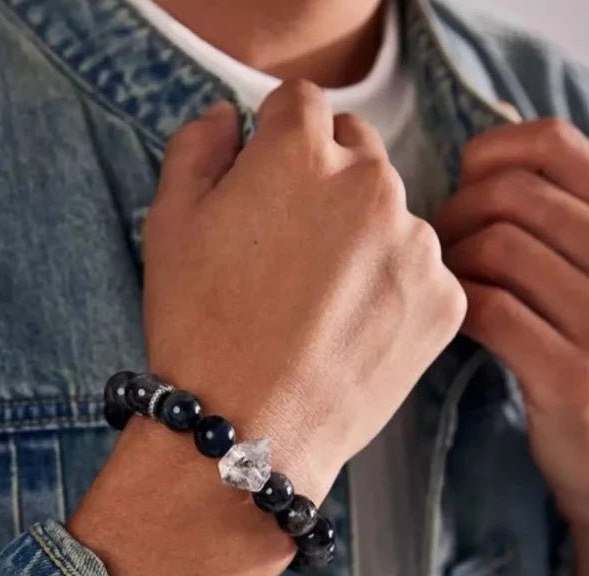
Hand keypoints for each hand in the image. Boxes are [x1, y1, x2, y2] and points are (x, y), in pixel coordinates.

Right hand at [70, 82, 464, 575]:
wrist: (248, 434)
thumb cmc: (198, 332)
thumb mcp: (167, 226)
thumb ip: (197, 147)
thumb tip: (230, 119)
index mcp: (300, 152)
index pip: (301, 104)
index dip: (275, 141)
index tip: (266, 183)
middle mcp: (371, 184)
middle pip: (355, 152)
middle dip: (323, 184)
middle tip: (288, 253)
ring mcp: (417, 244)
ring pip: (392, 216)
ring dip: (362, 239)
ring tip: (318, 304)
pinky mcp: (444, 301)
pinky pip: (421, 273)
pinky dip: (392, 291)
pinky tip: (350, 330)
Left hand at [435, 118, 588, 527]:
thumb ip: (555, 222)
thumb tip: (481, 160)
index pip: (555, 145)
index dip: (490, 154)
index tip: (464, 187)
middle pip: (513, 193)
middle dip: (455, 212)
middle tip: (439, 247)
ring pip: (498, 246)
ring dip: (451, 260)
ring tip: (445, 285)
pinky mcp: (571, 375)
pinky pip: (492, 308)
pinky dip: (458, 303)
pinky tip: (455, 318)